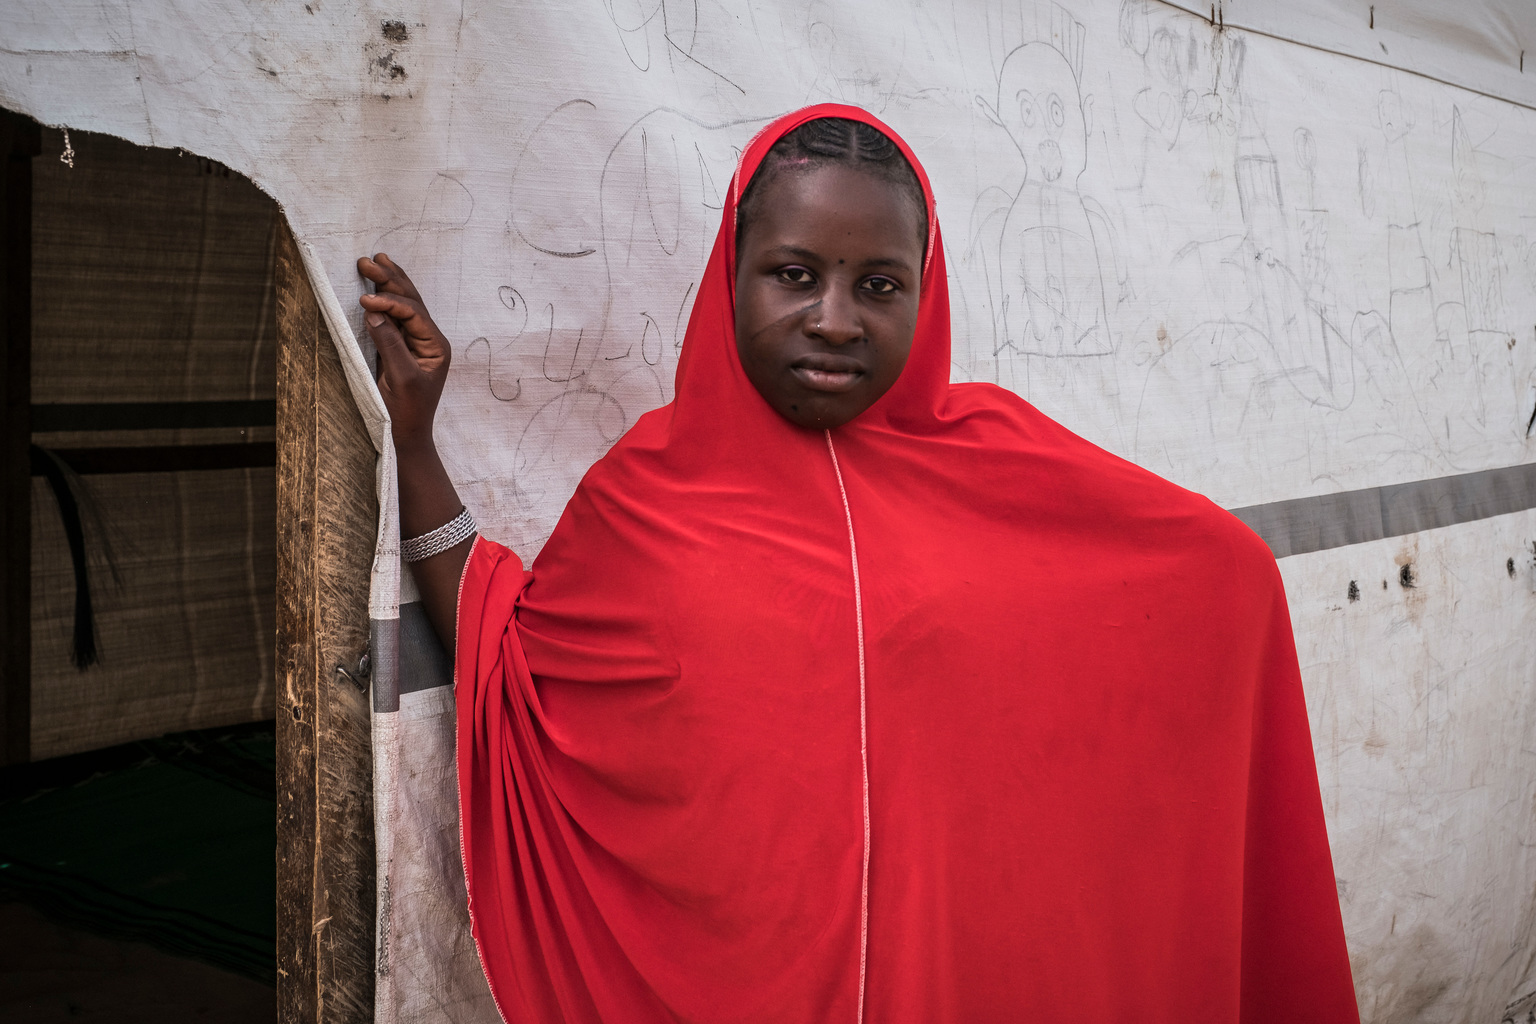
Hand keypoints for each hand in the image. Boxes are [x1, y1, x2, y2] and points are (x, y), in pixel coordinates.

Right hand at [357, 253, 449, 453]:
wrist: (405, 437)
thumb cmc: (406, 412)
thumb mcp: (399, 378)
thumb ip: (389, 344)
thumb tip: (374, 313)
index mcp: (436, 346)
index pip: (414, 313)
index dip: (390, 303)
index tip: (364, 301)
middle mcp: (429, 340)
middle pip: (411, 301)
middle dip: (390, 280)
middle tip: (367, 259)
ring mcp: (416, 342)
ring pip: (404, 305)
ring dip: (389, 282)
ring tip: (377, 260)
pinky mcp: (400, 347)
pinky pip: (394, 317)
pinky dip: (383, 299)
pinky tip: (376, 285)